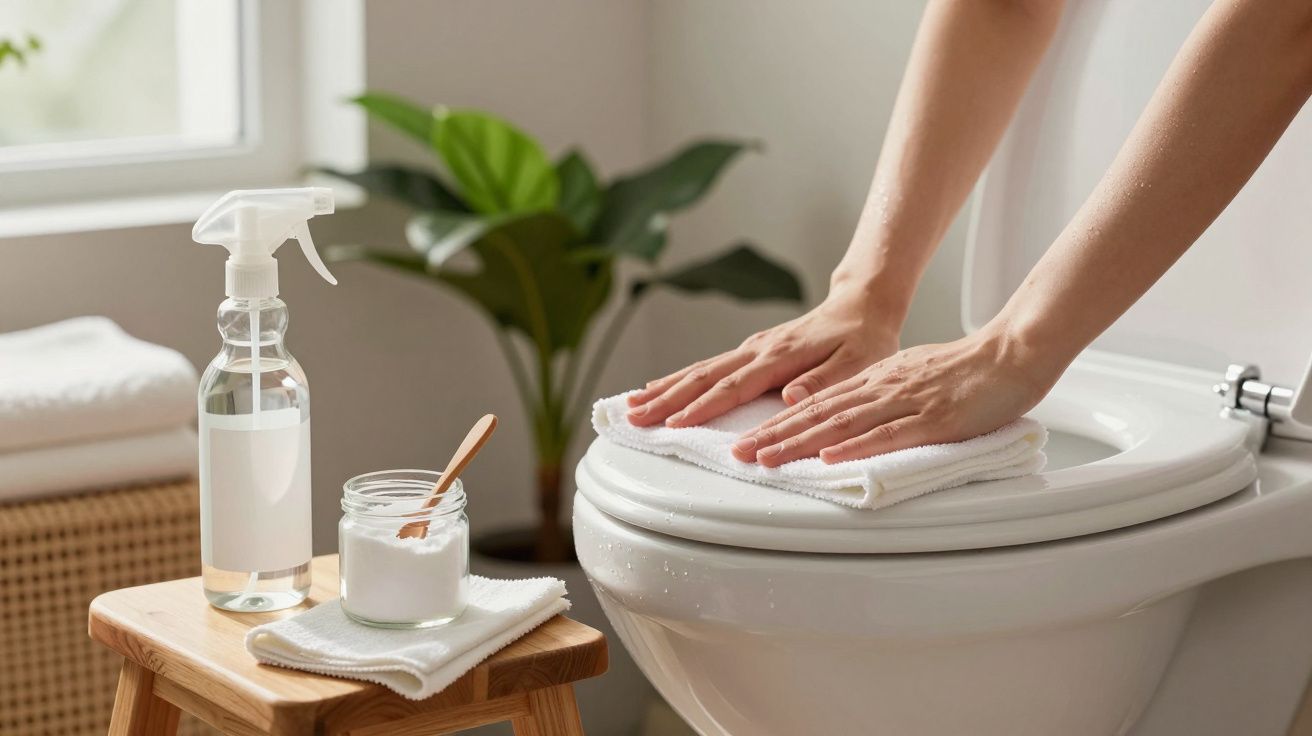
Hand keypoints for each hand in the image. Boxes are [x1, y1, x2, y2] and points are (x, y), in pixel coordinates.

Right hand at [626, 291, 900, 428]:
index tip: (675, 424)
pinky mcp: (749, 352)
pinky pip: (706, 368)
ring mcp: (750, 349)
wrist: (861, 306)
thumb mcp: (858, 363)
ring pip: (699, 370)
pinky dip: (678, 380)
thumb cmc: (863, 339)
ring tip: (631, 405)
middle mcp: (758, 349)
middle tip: (632, 418)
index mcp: (780, 355)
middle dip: (666, 399)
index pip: (734, 386)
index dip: (703, 407)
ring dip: (664, 389)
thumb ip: (823, 381)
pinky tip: (658, 389)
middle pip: (703, 376)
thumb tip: (790, 398)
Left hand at [731, 325, 1062, 465]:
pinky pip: (889, 434)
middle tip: (739, 452)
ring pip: (843, 424)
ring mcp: (906, 403)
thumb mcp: (909, 377)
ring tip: (767, 457)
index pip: (816, 404)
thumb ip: (877, 396)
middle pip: (817, 413)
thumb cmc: (966, 369)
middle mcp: (881, 389)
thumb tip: (847, 417)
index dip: (778, 422)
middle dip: (774, 434)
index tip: (747, 438)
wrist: (1012, 352)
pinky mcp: (933, 420)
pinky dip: (856, 447)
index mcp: (875, 380)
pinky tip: (830, 457)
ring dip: (801, 443)